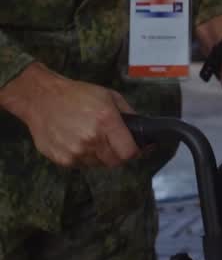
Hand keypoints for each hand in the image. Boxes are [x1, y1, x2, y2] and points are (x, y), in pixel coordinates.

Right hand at [0, 64, 138, 167]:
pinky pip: (82, 165)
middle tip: (114, 143)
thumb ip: (129, 115)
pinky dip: (84, 157)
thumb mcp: (109, 96)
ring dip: (101, 156)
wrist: (41, 98)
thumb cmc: (77, 95)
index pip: (129, 152)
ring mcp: (75, 151)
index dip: (135, 152)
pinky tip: (78, 141)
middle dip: (119, 154)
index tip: (136, 149)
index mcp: (106, 121)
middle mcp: (91, 139)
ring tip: (92, 138)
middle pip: (115, 162)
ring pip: (99, 164)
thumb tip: (142, 131)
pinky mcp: (62, 159)